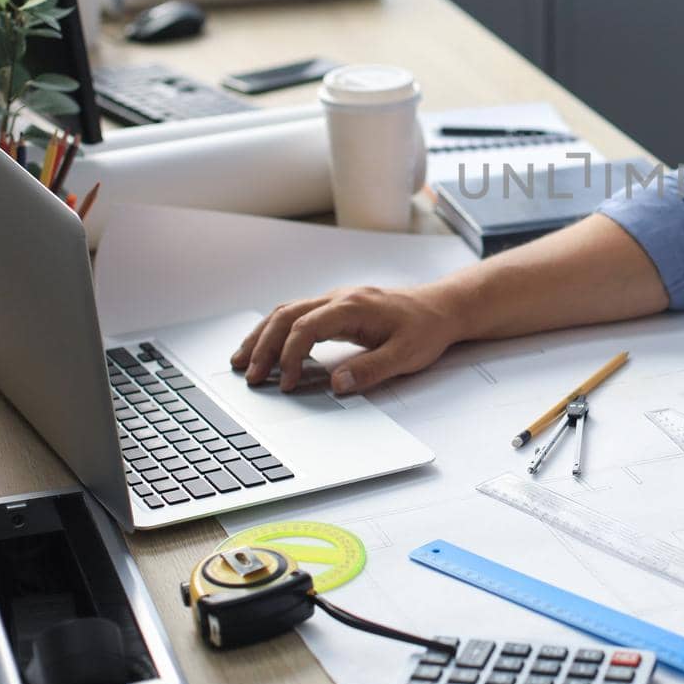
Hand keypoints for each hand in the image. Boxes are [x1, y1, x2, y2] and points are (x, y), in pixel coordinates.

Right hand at [230, 284, 462, 393]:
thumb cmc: (426, 328)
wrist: (442, 307)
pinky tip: (267, 350)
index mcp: (353, 306)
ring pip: (286, 312)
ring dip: (262, 336)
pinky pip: (297, 315)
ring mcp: (336, 301)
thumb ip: (372, 369)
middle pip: (286, 315)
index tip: (286, 383)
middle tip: (249, 376)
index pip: (306, 327)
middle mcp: (339, 298)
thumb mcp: (407, 355)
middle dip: (263, 345)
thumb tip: (336, 384)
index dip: (290, 356)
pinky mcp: (337, 309)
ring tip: (241, 361)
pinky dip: (276, 332)